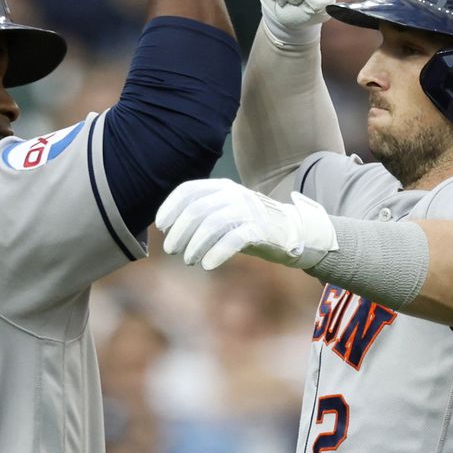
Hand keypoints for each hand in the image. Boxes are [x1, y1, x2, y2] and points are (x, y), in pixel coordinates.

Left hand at [156, 179, 337, 271]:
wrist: (291, 231)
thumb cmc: (250, 225)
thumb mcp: (225, 212)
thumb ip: (203, 213)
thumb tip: (168, 229)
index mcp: (222, 187)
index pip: (189, 190)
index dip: (171, 207)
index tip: (161, 226)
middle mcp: (234, 194)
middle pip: (198, 209)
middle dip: (180, 231)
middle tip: (172, 249)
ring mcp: (248, 210)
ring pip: (213, 224)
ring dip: (195, 244)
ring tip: (189, 260)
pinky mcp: (260, 229)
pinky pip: (233, 239)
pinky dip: (216, 253)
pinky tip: (207, 265)